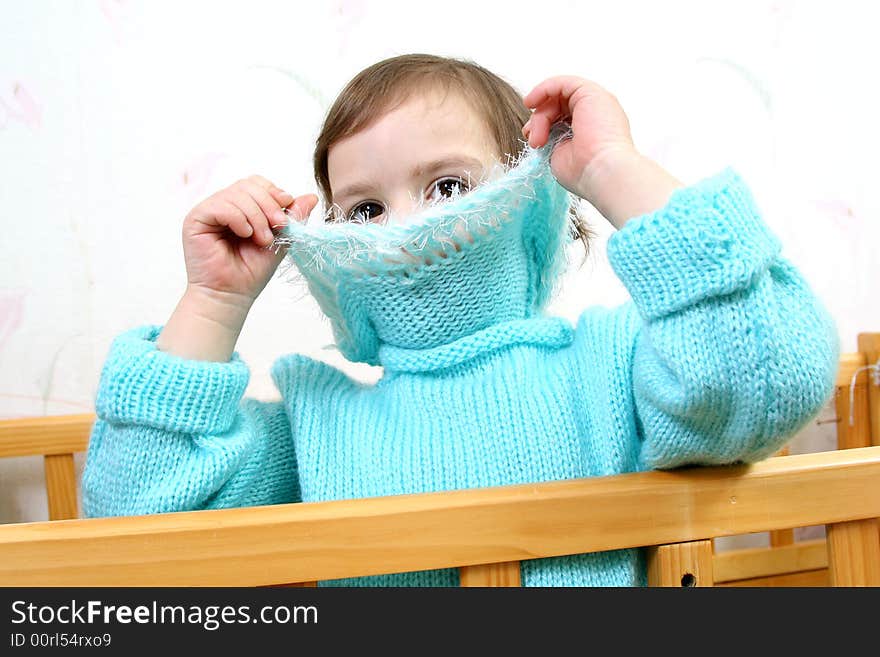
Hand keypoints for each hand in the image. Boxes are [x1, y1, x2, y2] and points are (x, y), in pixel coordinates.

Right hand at [181, 175, 318, 305]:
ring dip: (257, 216)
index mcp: (241, 207)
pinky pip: (221, 206)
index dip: (274, 192)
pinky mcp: (196, 219)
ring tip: (262, 239)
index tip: (286, 216)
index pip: (257, 183)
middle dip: (269, 205)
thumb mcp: (280, 240)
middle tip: (278, 227)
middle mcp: (223, 205)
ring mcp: (208, 210)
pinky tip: (245, 235)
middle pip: (248, 185)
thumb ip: (293, 218)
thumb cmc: (251, 272)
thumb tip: (311, 196)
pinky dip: (239, 219)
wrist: (231, 295)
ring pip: (237, 194)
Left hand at [522, 76, 682, 228]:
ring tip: (537, 138)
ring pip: (558, 96)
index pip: (563, 116)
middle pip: (559, 105)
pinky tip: (530, 103)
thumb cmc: (582, 172)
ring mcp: (596, 101)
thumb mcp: (560, 154)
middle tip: (533, 141)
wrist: (601, 172)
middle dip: (539, 120)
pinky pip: (561, 83)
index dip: (543, 124)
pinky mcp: (591, 92)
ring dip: (541, 115)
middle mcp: (597, 113)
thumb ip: (551, 139)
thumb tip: (535, 131)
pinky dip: (542, 89)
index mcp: (593, 128)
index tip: (532, 140)